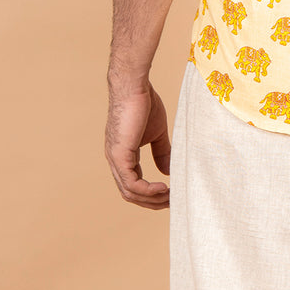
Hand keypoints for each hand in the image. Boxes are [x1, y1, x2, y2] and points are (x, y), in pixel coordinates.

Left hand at [105, 81, 170, 209]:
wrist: (135, 87)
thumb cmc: (145, 104)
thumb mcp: (157, 133)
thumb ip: (161, 152)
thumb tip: (169, 172)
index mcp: (123, 156)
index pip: (134, 184)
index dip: (152, 193)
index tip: (171, 194)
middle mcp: (116, 161)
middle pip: (131, 194)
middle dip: (152, 201)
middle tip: (173, 201)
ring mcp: (115, 160)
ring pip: (131, 192)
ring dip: (152, 199)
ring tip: (171, 196)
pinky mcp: (119, 155)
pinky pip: (132, 183)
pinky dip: (148, 190)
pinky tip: (164, 188)